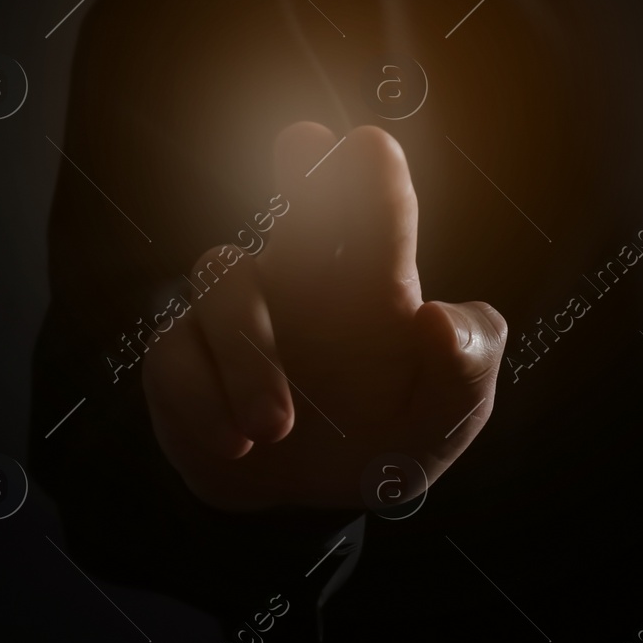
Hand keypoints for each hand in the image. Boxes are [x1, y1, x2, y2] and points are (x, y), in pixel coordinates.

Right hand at [142, 122, 508, 511]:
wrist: (325, 500)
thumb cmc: (397, 433)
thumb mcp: (452, 412)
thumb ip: (466, 364)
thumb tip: (439, 318)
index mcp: (375, 285)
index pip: (376, 217)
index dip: (371, 178)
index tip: (371, 146)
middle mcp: (305, 282)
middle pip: (294, 207)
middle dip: (299, 172)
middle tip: (304, 142)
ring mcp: (240, 317)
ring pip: (224, 281)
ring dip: (249, 355)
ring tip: (279, 429)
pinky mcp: (186, 359)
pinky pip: (176, 357)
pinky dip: (205, 401)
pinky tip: (239, 445)